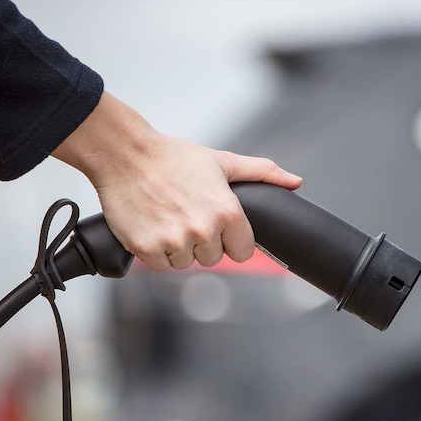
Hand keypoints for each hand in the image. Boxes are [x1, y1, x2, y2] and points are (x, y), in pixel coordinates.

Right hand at [52, 92, 301, 270]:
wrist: (125, 153)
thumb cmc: (174, 157)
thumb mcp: (223, 161)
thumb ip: (262, 172)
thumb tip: (296, 182)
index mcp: (227, 212)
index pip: (242, 253)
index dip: (230, 240)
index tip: (216, 226)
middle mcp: (203, 230)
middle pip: (213, 259)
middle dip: (202, 242)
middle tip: (187, 214)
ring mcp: (174, 241)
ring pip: (186, 264)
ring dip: (178, 248)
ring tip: (168, 217)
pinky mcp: (146, 248)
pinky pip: (161, 267)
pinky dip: (156, 252)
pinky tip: (153, 226)